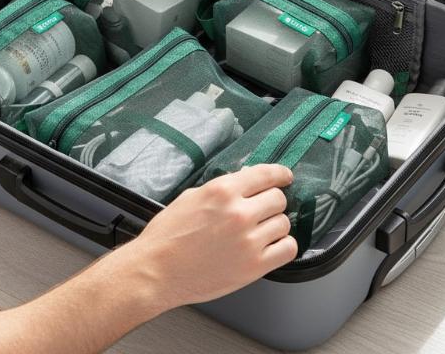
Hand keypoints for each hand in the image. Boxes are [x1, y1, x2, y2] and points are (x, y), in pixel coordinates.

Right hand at [112, 164, 296, 312]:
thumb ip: (222, 188)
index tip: (285, 176)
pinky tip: (270, 245)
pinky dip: (282, 246)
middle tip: (262, 208)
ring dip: (274, 225)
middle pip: (278, 198)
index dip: (280, 174)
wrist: (157, 270)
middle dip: (271, 201)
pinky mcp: (254, 266)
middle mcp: (239, 212)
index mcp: (222, 191)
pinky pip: (287, 249)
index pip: (265, 174)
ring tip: (260, 230)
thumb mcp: (192, 197)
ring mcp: (248, 240)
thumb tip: (245, 180)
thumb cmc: (168, 235)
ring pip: (284, 223)